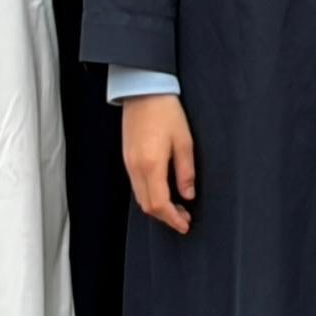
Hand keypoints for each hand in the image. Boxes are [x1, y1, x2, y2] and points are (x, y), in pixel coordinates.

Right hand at [122, 93, 196, 235]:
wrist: (143, 90)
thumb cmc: (166, 112)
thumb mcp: (184, 142)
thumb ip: (186, 172)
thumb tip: (188, 195)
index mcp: (151, 165)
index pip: (159, 204)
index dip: (173, 218)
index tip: (185, 224)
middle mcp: (136, 168)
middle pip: (147, 205)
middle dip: (165, 217)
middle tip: (184, 219)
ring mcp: (129, 163)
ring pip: (140, 197)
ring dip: (157, 207)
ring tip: (177, 208)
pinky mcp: (127, 158)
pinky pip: (136, 185)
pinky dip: (149, 195)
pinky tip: (164, 192)